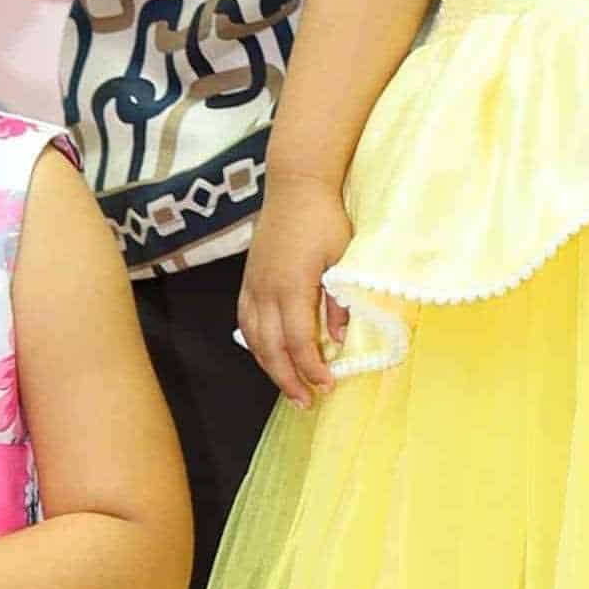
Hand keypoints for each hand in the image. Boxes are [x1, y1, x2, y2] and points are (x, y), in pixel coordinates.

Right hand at [238, 175, 353, 403]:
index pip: (299, 341)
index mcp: (292, 287)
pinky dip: (255, 344)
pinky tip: (266, 355)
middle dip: (288, 379)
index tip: (327, 385)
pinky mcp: (248, 279)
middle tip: (306, 402)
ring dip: (270, 367)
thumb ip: (339, 300)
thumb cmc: (325, 218)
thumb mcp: (342, 258)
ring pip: (254, 338)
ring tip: (288, 388)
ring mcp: (253, 285)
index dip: (312, 368)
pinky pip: (245, 321)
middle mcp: (266, 291)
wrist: (295, 186)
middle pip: (271, 348)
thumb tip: (341, 338)